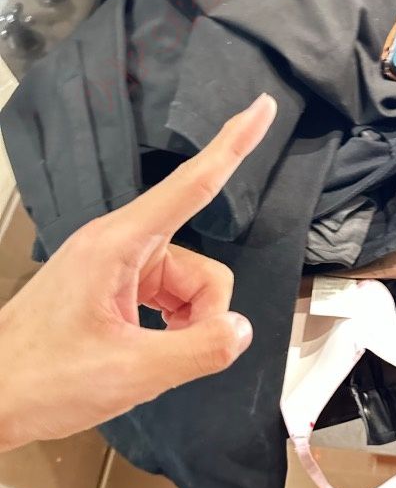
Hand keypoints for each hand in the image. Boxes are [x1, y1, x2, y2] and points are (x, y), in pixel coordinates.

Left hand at [0, 93, 276, 450]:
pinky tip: (149, 346)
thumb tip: (240, 329)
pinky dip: (173, 324)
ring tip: (149, 354)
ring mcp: (117, 265)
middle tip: (173, 354)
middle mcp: (119, 244)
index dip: (234, 144)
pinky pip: (170, 296)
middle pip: (203, 269)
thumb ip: (198, 349)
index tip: (262, 107)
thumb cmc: (40, 379)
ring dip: (187, 325)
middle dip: (204, 314)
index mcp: (117, 244)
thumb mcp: (129, 372)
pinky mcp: (115, 285)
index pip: (191, 184)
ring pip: (191, 287)